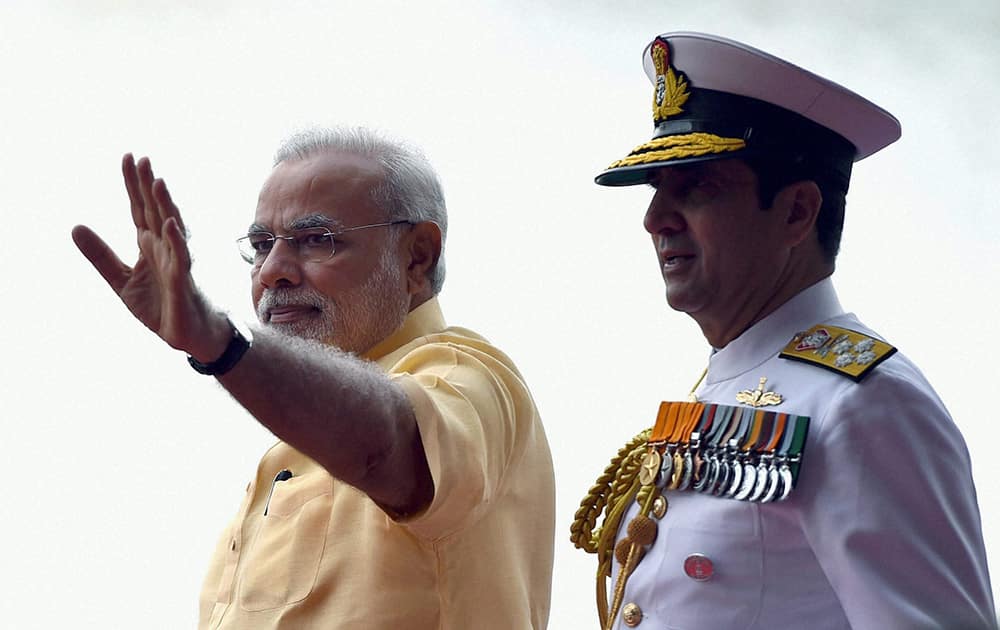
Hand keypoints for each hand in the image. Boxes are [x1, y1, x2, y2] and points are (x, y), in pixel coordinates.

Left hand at [72, 154, 226, 358]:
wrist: (186, 334)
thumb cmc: (160, 305)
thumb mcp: (120, 280)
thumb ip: (100, 255)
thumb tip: (75, 227)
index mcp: (148, 245)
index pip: (138, 208)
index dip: (132, 185)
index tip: (127, 158)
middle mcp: (164, 247)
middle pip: (154, 211)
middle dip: (147, 186)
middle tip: (141, 159)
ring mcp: (176, 262)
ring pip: (171, 228)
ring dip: (165, 205)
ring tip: (157, 182)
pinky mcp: (184, 281)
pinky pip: (181, 258)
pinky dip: (176, 240)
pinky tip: (169, 224)